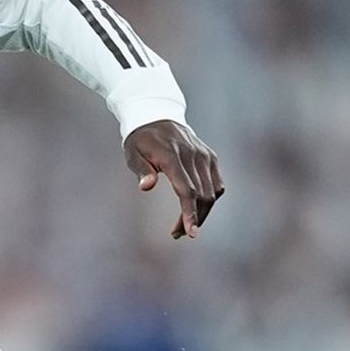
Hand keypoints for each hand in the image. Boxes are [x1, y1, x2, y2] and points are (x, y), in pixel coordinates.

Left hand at [124, 119, 225, 239]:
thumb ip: (141, 170)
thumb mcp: (132, 153)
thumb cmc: (141, 140)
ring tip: (184, 225)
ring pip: (212, 193)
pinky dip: (210, 199)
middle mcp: (193, 155)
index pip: (186, 190)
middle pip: (202, 196)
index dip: (189, 214)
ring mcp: (204, 155)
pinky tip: (195, 207)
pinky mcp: (210, 157)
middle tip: (177, 234)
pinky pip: (217, 184)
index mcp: (172, 155)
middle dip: (192, 219)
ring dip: (201, 213)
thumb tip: (146, 187)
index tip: (190, 233)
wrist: (157, 116)